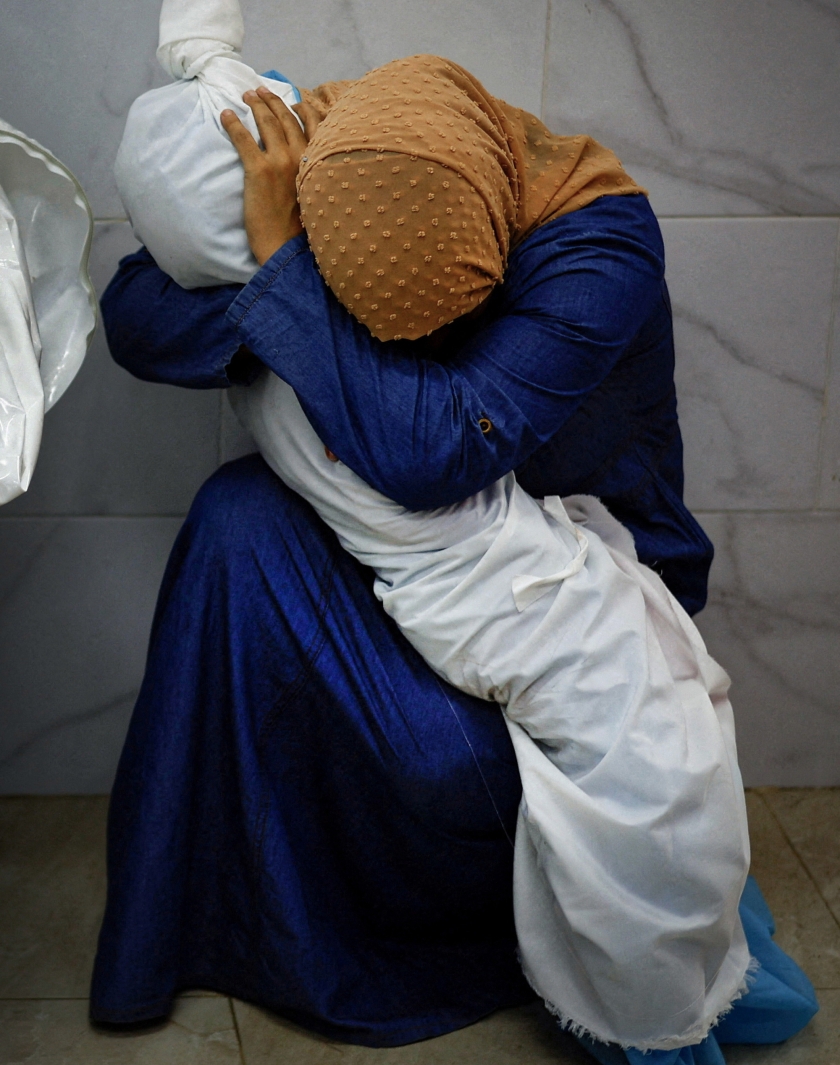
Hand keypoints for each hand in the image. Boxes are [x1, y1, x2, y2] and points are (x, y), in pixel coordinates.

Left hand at [221, 88, 320, 265]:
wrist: (285, 247)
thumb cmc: (302, 228)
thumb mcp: (317, 196)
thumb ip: (313, 174)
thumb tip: (304, 163)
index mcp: (317, 162)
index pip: (314, 125)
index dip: (301, 109)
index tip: (292, 100)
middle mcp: (302, 157)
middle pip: (286, 118)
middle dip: (271, 101)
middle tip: (258, 92)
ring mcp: (280, 162)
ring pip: (266, 123)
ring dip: (254, 105)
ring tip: (245, 97)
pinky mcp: (258, 170)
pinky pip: (243, 138)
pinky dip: (233, 123)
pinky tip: (225, 114)